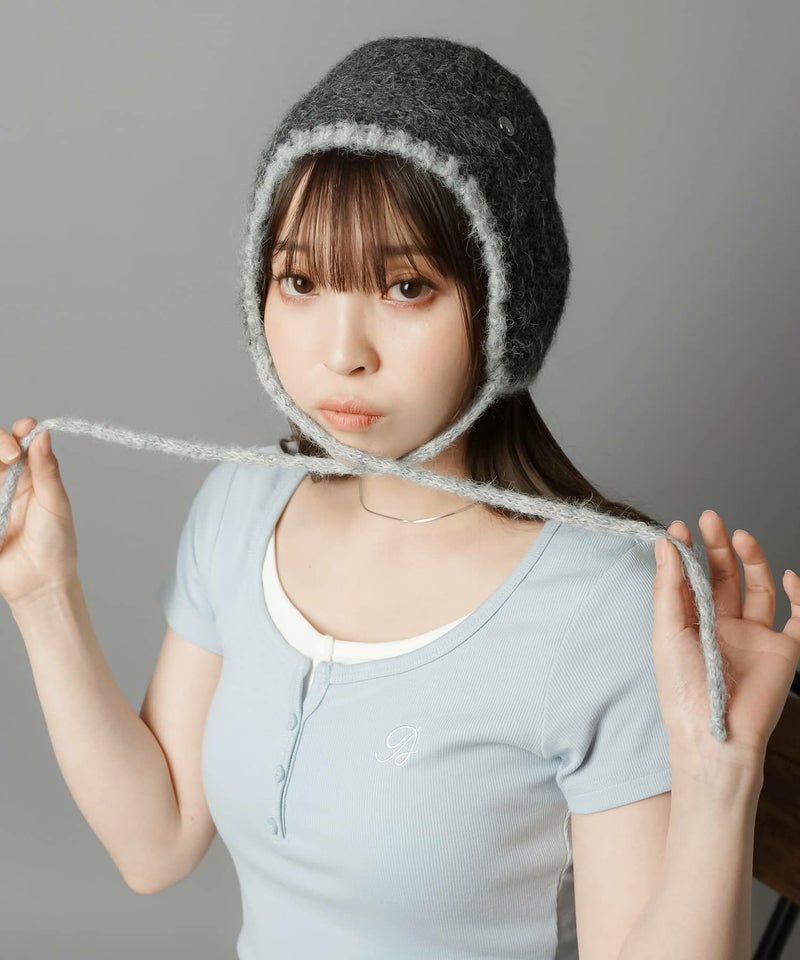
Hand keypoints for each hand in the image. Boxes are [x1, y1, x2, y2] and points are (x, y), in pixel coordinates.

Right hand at [0, 417, 77, 607]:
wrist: (38, 582)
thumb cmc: (56, 544)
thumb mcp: (55, 503)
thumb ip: (47, 470)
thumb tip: (42, 435)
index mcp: (33, 474)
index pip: (21, 441)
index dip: (20, 431)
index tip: (25, 431)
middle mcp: (9, 481)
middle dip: (0, 442)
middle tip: (11, 456)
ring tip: (4, 466)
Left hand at [652, 510, 799, 788]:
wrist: (716, 736)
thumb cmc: (684, 691)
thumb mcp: (667, 632)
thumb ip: (668, 587)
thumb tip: (664, 544)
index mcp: (691, 625)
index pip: (691, 579)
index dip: (687, 552)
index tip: (680, 528)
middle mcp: (723, 628)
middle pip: (724, 577)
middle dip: (717, 547)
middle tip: (710, 519)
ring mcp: (754, 638)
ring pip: (759, 589)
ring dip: (751, 561)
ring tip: (740, 536)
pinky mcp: (784, 651)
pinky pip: (799, 618)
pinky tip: (789, 575)